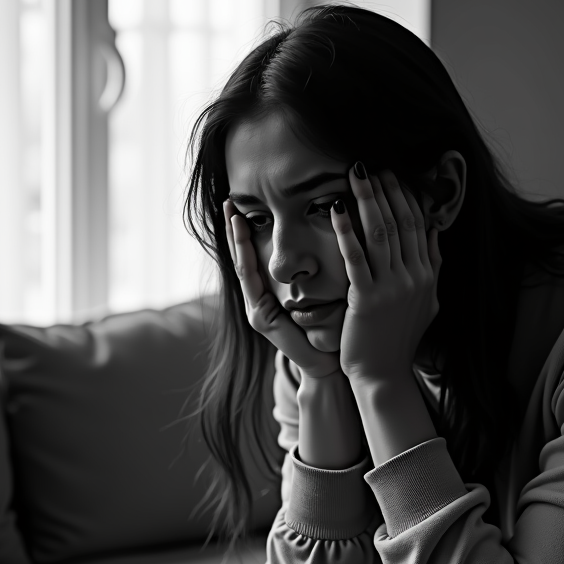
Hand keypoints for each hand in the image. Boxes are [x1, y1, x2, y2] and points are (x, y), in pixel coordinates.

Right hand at [223, 199, 342, 378]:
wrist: (331, 364)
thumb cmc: (334, 329)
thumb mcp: (325, 293)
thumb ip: (319, 270)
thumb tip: (331, 233)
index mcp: (272, 294)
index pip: (258, 255)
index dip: (250, 231)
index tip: (245, 203)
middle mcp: (259, 300)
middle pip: (244, 257)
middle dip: (236, 229)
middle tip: (229, 199)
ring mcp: (256, 309)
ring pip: (242, 266)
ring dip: (236, 239)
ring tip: (232, 213)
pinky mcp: (260, 318)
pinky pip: (250, 282)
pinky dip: (246, 259)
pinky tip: (243, 239)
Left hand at [333, 164, 442, 384]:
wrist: (383, 374)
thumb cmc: (400, 339)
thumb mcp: (427, 302)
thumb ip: (433, 267)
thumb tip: (436, 233)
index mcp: (427, 275)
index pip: (419, 225)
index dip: (405, 196)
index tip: (393, 174)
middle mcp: (413, 278)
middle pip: (401, 222)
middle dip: (386, 190)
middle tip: (371, 165)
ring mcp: (391, 288)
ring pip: (380, 232)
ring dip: (367, 199)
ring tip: (354, 174)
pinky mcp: (366, 298)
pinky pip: (355, 256)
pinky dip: (346, 229)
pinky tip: (336, 208)